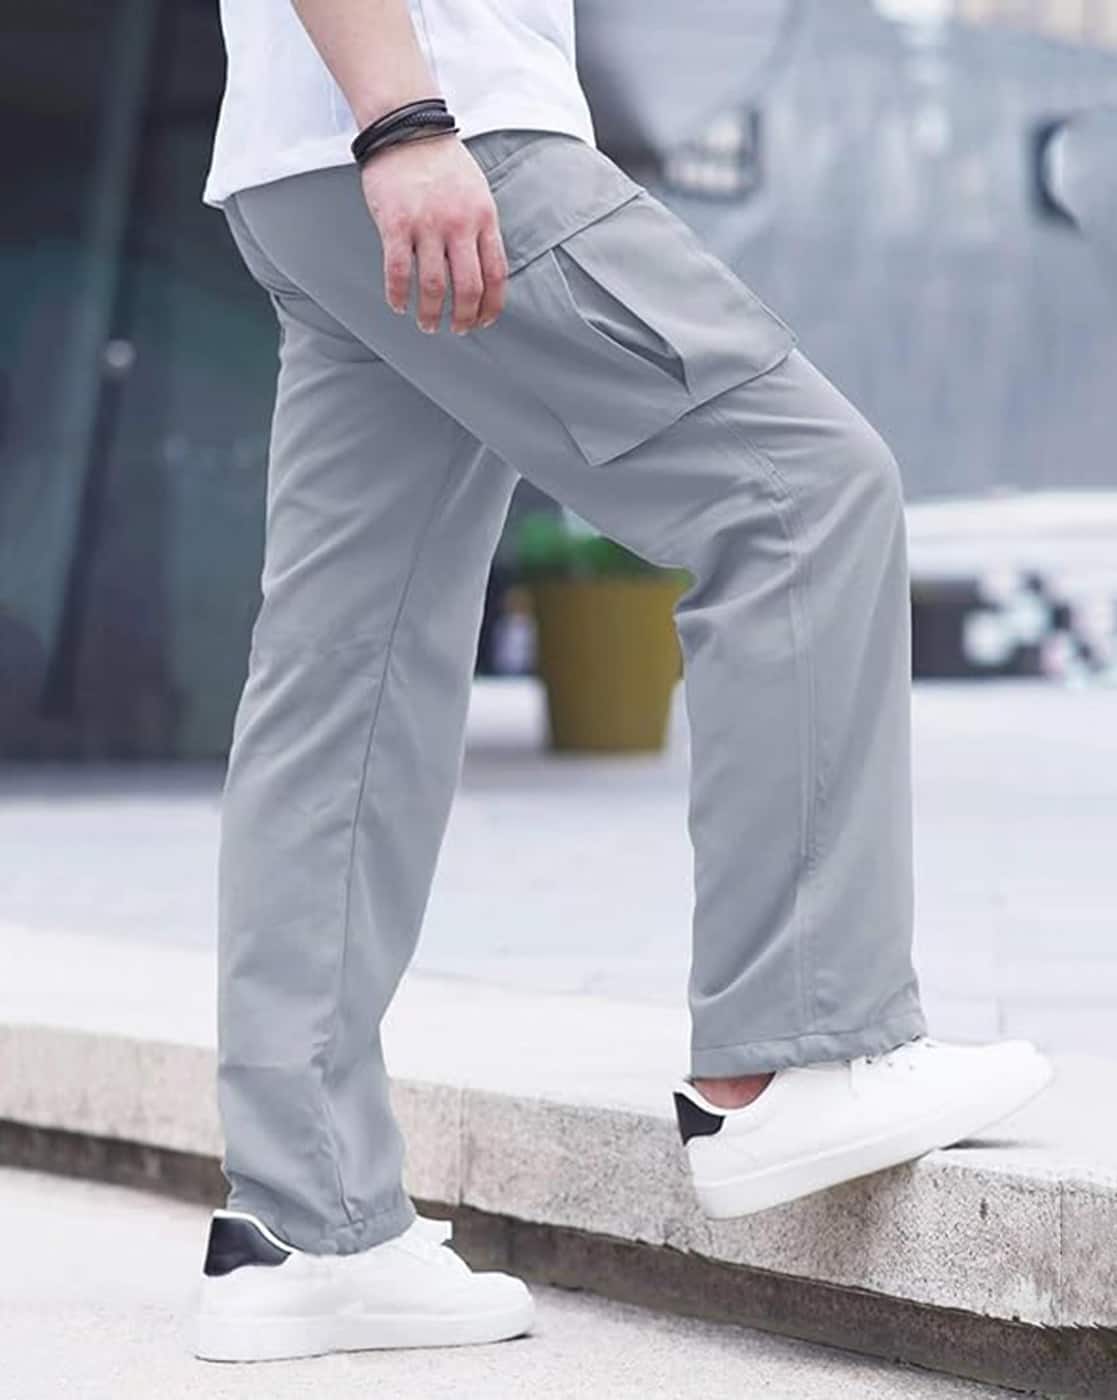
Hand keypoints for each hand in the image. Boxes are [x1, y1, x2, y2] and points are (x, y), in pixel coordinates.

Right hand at [360, 134, 508, 334]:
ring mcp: (427, 225)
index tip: (484, 321)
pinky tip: (399, 305)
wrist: (406, 128)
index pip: (496, 274)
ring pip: (435, 286)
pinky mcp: (396, 224)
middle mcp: (459, 224)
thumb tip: (484, 270)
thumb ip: (480, 229)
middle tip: (457, 329)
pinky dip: (399, 295)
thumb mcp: (477, 192)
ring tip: (428, 325)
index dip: (492, 305)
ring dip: (431, 313)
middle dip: (465, 317)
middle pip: (469, 287)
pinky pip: (399, 271)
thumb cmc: (442, 163)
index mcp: (483, 218)